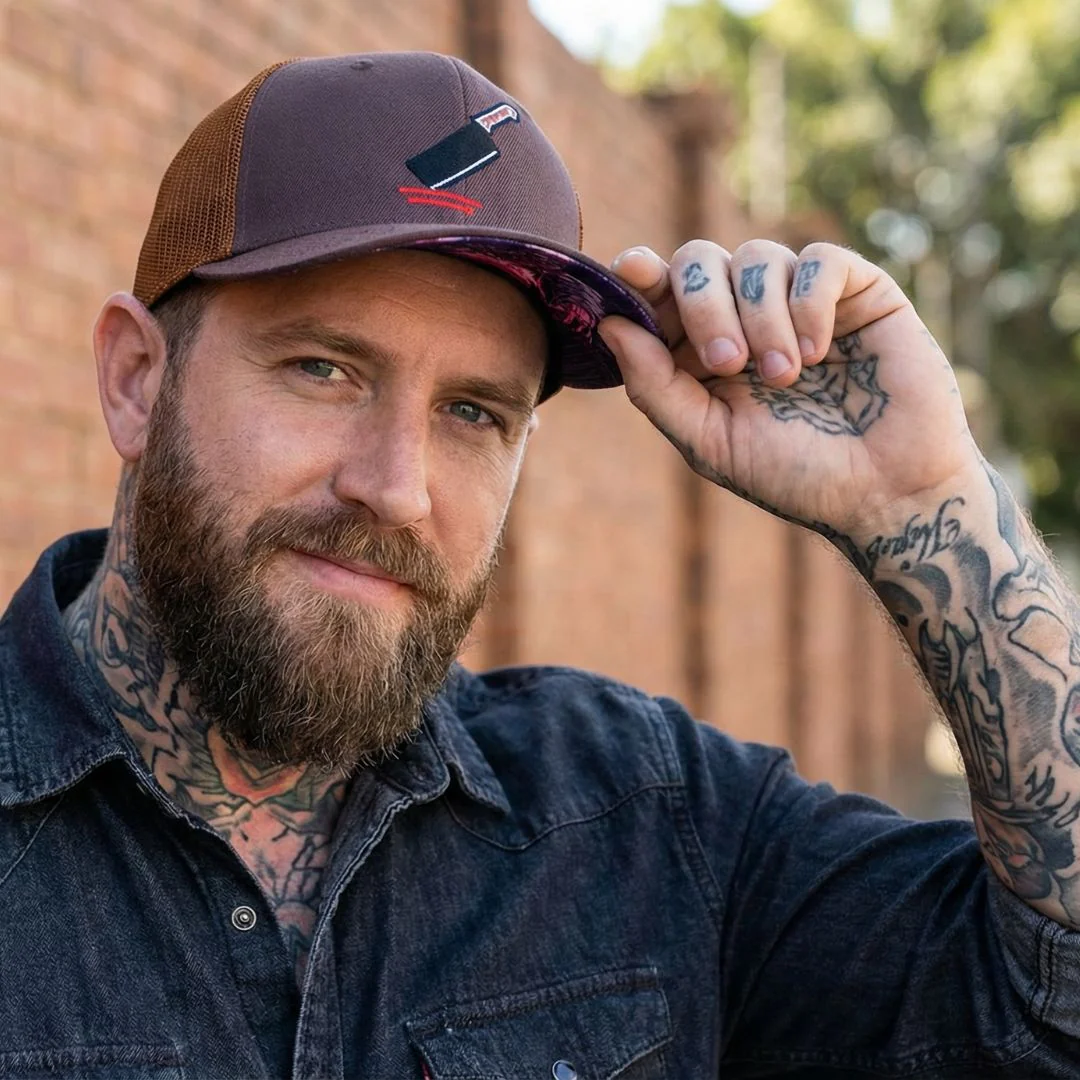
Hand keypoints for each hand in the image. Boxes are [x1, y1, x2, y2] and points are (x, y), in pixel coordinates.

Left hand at [598, 241, 980, 541]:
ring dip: (761, 317)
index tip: (632, 271)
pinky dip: (808, 303)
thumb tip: (608, 323)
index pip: (660, 292)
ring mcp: (801, 299)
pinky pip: (818, 259)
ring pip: (756, 257)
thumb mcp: (710, 440)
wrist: (885, 493)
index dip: (642, 276)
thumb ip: (655, 385)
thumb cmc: (796, 475)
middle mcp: (747, 316)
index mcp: (703, 351)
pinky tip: (820, 353)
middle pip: (699, 260)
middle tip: (728, 363)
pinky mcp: (857, 290)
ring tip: (786, 376)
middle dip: (702, 305)